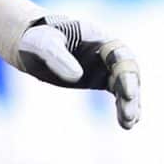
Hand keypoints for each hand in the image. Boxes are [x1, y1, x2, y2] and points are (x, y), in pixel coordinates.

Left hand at [0, 7, 141, 129]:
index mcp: (101, 39)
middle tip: (128, 116)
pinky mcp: (101, 81)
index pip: (122, 57)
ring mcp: (107, 68)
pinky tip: (127, 123)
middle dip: (130, 96)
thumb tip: (77, 77)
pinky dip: (123, 108)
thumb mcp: (43, 43)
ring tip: (127, 125)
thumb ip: (57, 57)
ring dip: (130, 106)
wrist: (33, 45)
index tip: (128, 94)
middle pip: (129, 75)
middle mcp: (110, 54)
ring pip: (125, 87)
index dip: (127, 75)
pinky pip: (118, 95)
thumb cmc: (38, 39)